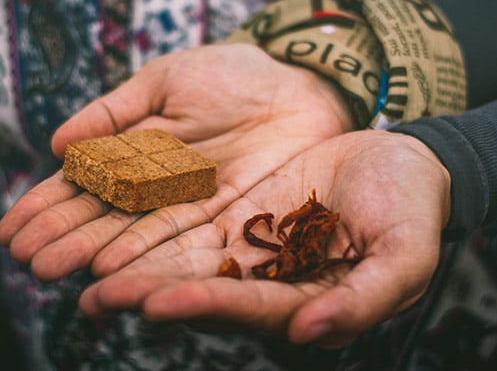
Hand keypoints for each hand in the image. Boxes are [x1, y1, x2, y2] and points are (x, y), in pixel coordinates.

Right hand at [0, 43, 354, 279]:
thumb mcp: (164, 81)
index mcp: (137, 154)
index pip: (82, 186)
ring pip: (133, 236)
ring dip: (90, 255)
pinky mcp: (227, 218)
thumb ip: (114, 113)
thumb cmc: (232, 74)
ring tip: (51, 271)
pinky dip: (144, 256)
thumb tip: (57, 144)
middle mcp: (158, 189)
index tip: (9, 230)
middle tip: (24, 260)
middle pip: (102, 218)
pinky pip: (181, 239)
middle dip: (61, 238)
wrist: (300, 83)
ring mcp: (190, 206)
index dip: (46, 207)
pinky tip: (110, 269)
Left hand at [78, 130, 450, 347]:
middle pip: (201, 289)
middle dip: (147, 292)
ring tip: (83, 271)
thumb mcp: (406, 254)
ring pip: (184, 258)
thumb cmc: (414, 207)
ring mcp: (250, 245)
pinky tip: (111, 225)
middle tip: (93, 296)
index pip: (248, 308)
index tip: (153, 303)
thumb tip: (309, 335)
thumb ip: (364, 298)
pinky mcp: (237, 211)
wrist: (405, 161)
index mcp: (307, 300)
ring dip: (135, 265)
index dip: (203, 305)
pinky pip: (189, 218)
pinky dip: (151, 224)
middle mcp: (269, 280)